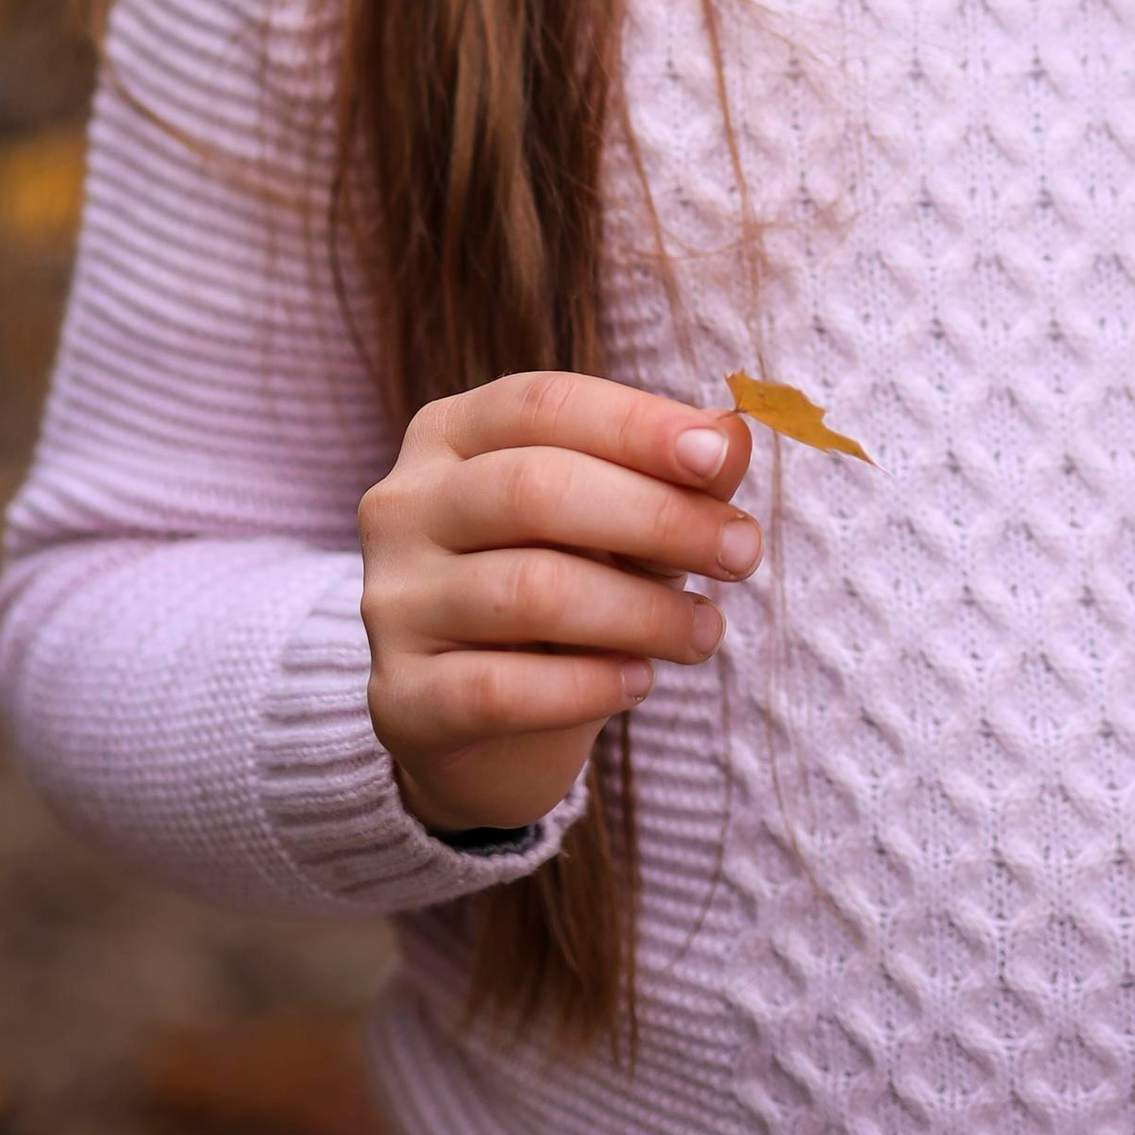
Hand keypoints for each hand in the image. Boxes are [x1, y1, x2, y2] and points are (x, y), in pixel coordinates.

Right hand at [359, 372, 759, 837]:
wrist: (487, 730)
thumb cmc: (565, 588)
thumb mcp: (622, 519)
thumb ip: (675, 475)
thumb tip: (736, 434)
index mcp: (451, 433)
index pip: (544, 404)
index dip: (637, 426)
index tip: (722, 459)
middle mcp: (405, 505)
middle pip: (534, 489)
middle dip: (656, 517)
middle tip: (742, 553)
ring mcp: (393, 602)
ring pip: (529, 590)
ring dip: (641, 611)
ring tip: (704, 630)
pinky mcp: (400, 698)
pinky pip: (500, 689)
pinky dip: (587, 686)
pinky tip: (639, 683)